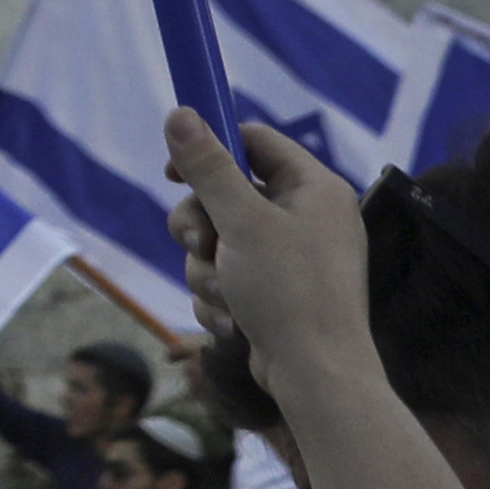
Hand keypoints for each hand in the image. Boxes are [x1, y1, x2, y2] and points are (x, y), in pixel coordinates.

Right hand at [165, 101, 376, 403]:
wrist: (316, 375)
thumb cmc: (289, 291)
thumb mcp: (241, 221)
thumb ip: (208, 167)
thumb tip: (181, 113)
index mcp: (314, 189)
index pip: (255, 142)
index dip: (210, 148)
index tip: (173, 170)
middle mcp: (308, 217)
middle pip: (226, 194)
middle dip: (201, 224)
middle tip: (199, 243)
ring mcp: (293, 256)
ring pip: (219, 239)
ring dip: (206, 267)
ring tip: (224, 294)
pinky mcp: (278, 291)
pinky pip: (228, 274)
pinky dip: (220, 295)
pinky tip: (231, 320)